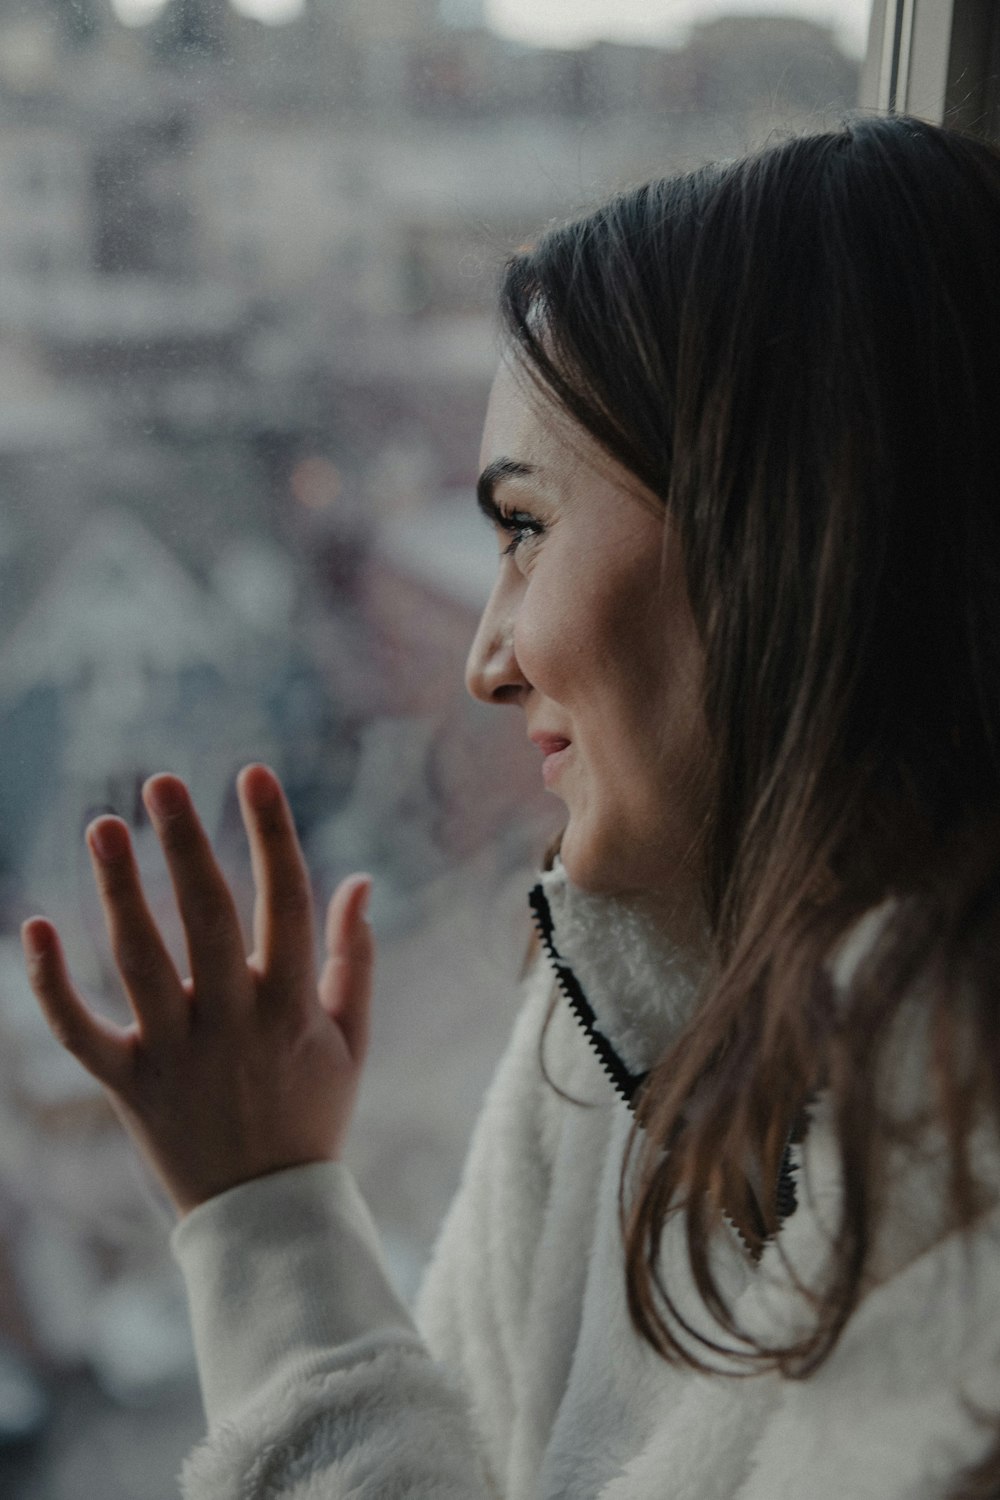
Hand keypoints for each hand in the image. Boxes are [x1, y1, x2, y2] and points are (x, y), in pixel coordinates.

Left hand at [20, 764, 373, 1218]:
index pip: (285, 900)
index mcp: (292, 1005)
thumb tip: (359, 878)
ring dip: (118, 891)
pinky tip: (34, 925)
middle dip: (185, 845)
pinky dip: (52, 983)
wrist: (266, 1216)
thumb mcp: (353, 1038)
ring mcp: (176, 1053)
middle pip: (207, 918)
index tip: (253, 774)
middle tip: (161, 783)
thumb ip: (357, 957)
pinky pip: (80, 1032)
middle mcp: (233, 1022)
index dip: (271, 832)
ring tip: (102, 827)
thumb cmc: (314, 1114)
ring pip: (141, 960)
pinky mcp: (127, 1084)